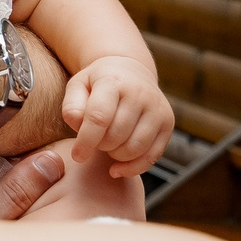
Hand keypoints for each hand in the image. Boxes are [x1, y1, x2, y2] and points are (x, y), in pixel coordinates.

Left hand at [61, 56, 173, 177]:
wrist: (131, 72)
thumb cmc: (98, 84)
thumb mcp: (78, 86)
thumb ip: (72, 106)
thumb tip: (78, 125)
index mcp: (113, 81)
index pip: (99, 117)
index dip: (86, 141)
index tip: (77, 156)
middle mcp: (140, 93)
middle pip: (116, 136)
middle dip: (100, 146)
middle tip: (94, 140)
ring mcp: (157, 108)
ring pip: (134, 149)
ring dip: (116, 156)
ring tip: (107, 145)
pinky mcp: (168, 123)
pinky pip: (152, 157)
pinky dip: (133, 168)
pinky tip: (117, 167)